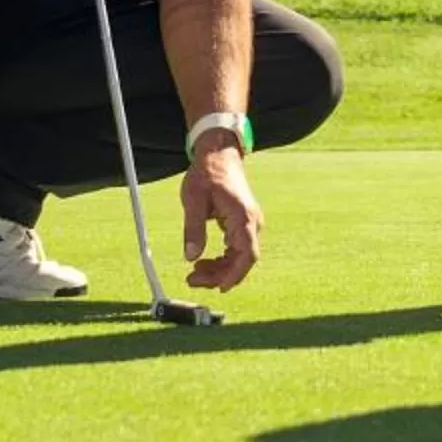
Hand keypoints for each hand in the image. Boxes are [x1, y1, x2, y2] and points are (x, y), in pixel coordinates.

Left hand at [180, 141, 262, 291]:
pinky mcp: (242, 223)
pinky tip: (203, 262)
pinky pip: (236, 248)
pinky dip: (222, 259)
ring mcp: (248, 223)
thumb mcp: (194, 200)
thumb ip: (193, 228)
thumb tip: (191, 256)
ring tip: (194, 273)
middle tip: (192, 279)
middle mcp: (251, 222)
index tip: (219, 287)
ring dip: (219, 269)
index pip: (247, 254)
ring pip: (239, 256)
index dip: (235, 274)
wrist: (219, 154)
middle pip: (243, 259)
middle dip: (220, 275)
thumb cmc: (207, 173)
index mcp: (243, 216)